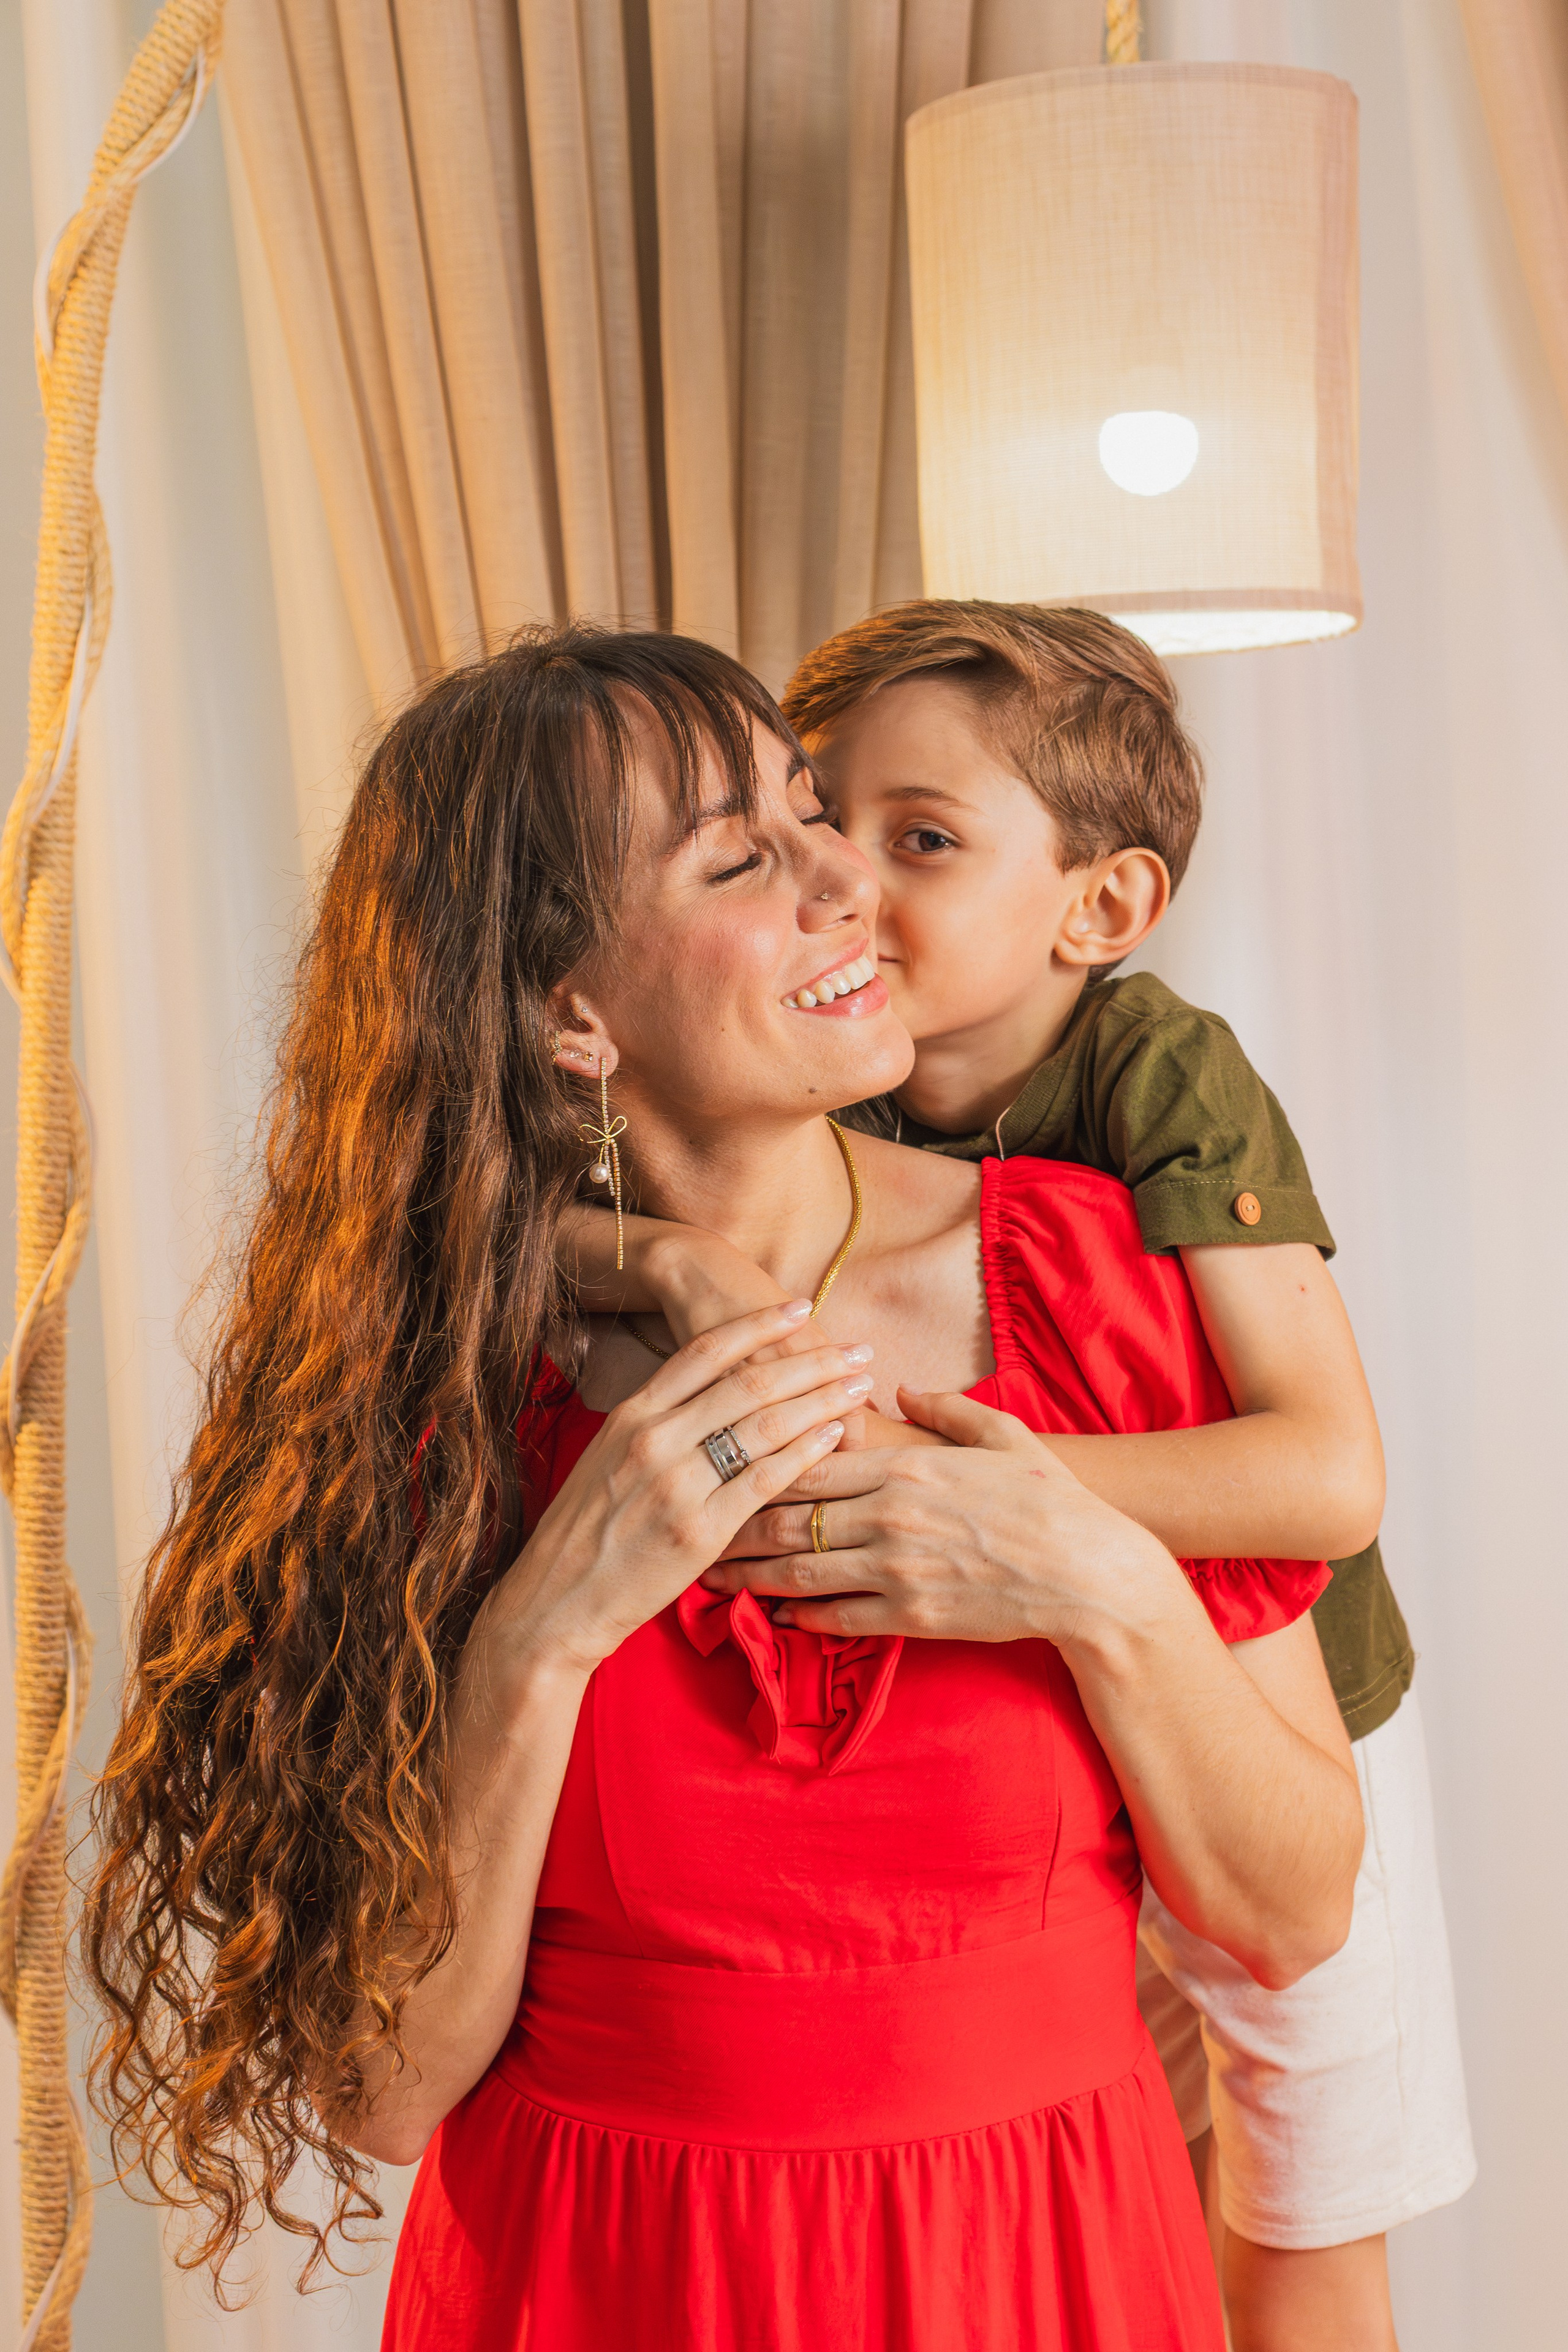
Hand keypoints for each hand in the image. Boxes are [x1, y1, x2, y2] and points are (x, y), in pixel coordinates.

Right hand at [466, 1303, 877, 1695]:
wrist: (554, 1601)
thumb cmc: (584, 1532)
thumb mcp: (607, 1459)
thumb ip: (654, 1424)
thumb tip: (705, 1395)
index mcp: (631, 1414)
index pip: (706, 1351)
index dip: (758, 1325)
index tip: (801, 1307)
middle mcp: (654, 1438)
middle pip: (749, 1381)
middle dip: (812, 1360)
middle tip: (856, 1348)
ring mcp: (677, 1483)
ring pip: (766, 1424)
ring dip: (822, 1399)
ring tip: (860, 1385)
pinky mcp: (700, 1530)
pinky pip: (766, 1479)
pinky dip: (807, 1453)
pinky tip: (837, 1437)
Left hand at [703, 1386, 1177, 1646]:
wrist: (1092, 1576)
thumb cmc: (1051, 1501)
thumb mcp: (1003, 1436)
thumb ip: (945, 1410)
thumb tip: (901, 1388)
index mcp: (906, 1465)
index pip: (806, 1460)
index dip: (756, 1463)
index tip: (721, 1464)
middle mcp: (890, 1515)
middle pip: (787, 1515)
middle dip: (732, 1522)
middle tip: (691, 1527)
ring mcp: (897, 1569)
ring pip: (799, 1570)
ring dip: (749, 1575)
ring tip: (711, 1576)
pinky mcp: (911, 1617)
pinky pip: (837, 1617)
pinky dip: (799, 1616)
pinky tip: (773, 1613)